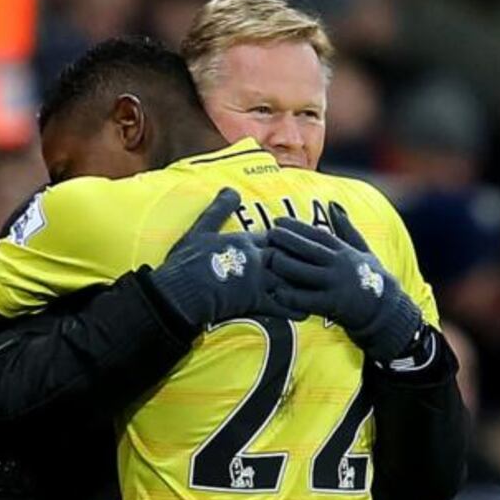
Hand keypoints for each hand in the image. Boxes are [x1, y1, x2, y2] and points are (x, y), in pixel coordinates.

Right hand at [151, 188, 308, 326]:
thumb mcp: (200, 231)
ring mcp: (258, 279)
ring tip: (320, 287)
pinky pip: (281, 305)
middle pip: (289, 256)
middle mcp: (256, 257)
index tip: (301, 239)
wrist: (179, 291)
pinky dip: (294, 308)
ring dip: (305, 284)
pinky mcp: (255, 300)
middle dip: (304, 260)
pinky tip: (306, 311)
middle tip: (321, 263)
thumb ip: (218, 210)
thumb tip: (232, 188)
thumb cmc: (186, 262)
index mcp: (245, 240)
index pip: (275, 236)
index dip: (289, 238)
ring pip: (289, 279)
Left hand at [266, 202, 421, 360]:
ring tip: (267, 257)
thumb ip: (346, 228)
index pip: (319, 235)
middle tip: (268, 234)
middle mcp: (340, 266)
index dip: (297, 227)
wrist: (386, 310)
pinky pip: (307, 300)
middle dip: (287, 241)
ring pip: (305, 272)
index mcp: (345, 251)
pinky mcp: (333, 305)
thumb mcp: (363, 250)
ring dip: (285, 265)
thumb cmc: (371, 278)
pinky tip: (275, 291)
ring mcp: (336, 285)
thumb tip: (333, 205)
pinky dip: (291, 296)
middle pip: (309, 250)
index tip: (279, 221)